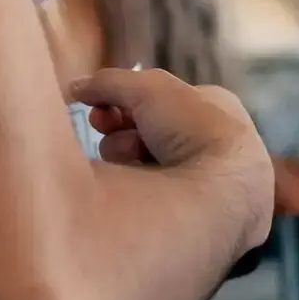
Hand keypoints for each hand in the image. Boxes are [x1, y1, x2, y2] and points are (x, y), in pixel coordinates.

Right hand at [69, 65, 273, 250]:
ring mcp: (205, 182)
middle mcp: (212, 144)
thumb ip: (110, 83)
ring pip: (146, 164)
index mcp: (215, 109)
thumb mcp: (148, 87)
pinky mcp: (196, 216)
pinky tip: (134, 189)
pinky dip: (137, 188)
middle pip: (147, 132)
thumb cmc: (193, 127)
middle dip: (122, 131)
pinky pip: (152, 196)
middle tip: (105, 130)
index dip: (126, 101)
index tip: (100, 107)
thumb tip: (75, 87)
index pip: (160, 100)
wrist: (223, 190)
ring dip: (128, 157)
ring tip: (130, 159)